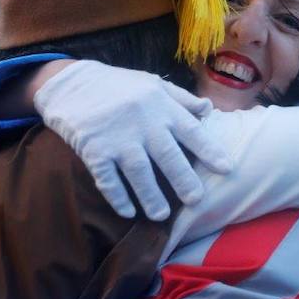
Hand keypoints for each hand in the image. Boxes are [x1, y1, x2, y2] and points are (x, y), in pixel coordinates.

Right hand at [34, 60, 232, 220]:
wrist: (71, 83)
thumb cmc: (118, 85)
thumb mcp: (151, 83)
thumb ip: (181, 98)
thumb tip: (208, 110)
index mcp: (160, 105)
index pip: (191, 130)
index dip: (210, 150)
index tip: (227, 169)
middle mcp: (142, 122)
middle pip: (168, 156)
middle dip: (184, 180)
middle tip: (196, 200)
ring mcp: (117, 138)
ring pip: (139, 172)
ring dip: (151, 197)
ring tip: (161, 215)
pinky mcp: (94, 150)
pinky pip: (108, 179)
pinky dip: (118, 197)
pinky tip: (127, 212)